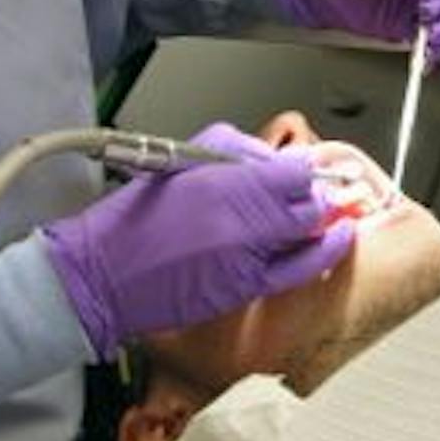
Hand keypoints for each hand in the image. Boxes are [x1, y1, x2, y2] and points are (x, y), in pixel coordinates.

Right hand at [41, 123, 354, 356]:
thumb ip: (236, 156)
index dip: (310, 170)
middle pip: (305, 196)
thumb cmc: (133, 222)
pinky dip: (324, 252)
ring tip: (329, 212)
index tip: (318, 169)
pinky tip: (338, 240)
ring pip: (306, 228)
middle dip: (319, 193)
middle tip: (329, 190)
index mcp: (220, 167)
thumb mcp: (184, 164)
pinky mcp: (244, 283)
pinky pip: (299, 265)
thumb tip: (278, 159)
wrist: (100, 275)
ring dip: (322, 220)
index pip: (291, 165)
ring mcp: (244, 247)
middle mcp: (237, 206)